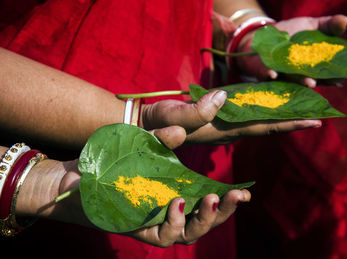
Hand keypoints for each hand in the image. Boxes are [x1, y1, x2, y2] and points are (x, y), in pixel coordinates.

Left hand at [58, 158, 249, 246]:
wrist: (78, 178)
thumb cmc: (113, 162)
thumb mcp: (140, 144)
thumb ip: (159, 139)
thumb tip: (180, 132)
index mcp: (178, 192)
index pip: (209, 201)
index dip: (230, 201)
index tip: (246, 192)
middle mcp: (170, 212)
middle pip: (205, 221)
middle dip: (224, 211)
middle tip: (236, 196)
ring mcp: (155, 223)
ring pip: (189, 234)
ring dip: (204, 219)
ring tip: (212, 200)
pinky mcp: (139, 231)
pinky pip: (162, 236)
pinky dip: (173, 223)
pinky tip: (176, 204)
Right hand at [142, 90, 320, 148]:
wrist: (149, 128)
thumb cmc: (160, 123)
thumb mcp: (174, 116)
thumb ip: (197, 110)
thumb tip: (224, 96)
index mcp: (223, 130)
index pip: (262, 127)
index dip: (288, 123)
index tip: (313, 121)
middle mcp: (228, 131)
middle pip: (267, 126)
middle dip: (292, 121)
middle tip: (319, 116)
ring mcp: (224, 126)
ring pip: (259, 122)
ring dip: (281, 117)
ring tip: (302, 110)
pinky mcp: (218, 119)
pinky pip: (248, 116)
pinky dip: (264, 111)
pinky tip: (272, 106)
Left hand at [235, 14, 346, 87]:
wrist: (261, 36)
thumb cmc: (289, 33)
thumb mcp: (310, 25)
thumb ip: (328, 25)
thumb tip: (346, 20)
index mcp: (311, 66)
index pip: (325, 75)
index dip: (333, 78)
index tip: (340, 80)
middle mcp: (297, 74)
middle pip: (308, 80)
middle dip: (315, 82)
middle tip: (320, 83)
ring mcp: (281, 75)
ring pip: (290, 81)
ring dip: (299, 82)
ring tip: (308, 83)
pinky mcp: (264, 72)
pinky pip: (267, 75)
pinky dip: (270, 74)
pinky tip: (273, 74)